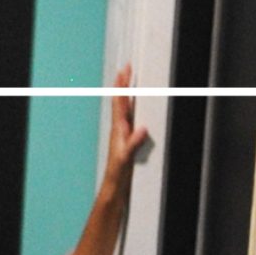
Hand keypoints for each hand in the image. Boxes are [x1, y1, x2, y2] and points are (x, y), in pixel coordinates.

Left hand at [99, 68, 151, 198]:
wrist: (114, 186)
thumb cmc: (118, 173)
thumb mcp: (126, 157)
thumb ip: (133, 143)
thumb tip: (141, 128)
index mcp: (118, 129)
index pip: (119, 102)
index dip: (122, 86)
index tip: (124, 70)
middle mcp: (119, 128)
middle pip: (120, 101)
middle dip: (123, 84)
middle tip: (126, 68)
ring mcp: (122, 134)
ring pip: (123, 108)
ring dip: (126, 94)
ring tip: (128, 82)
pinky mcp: (126, 140)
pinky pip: (129, 119)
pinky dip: (131, 108)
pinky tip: (134, 108)